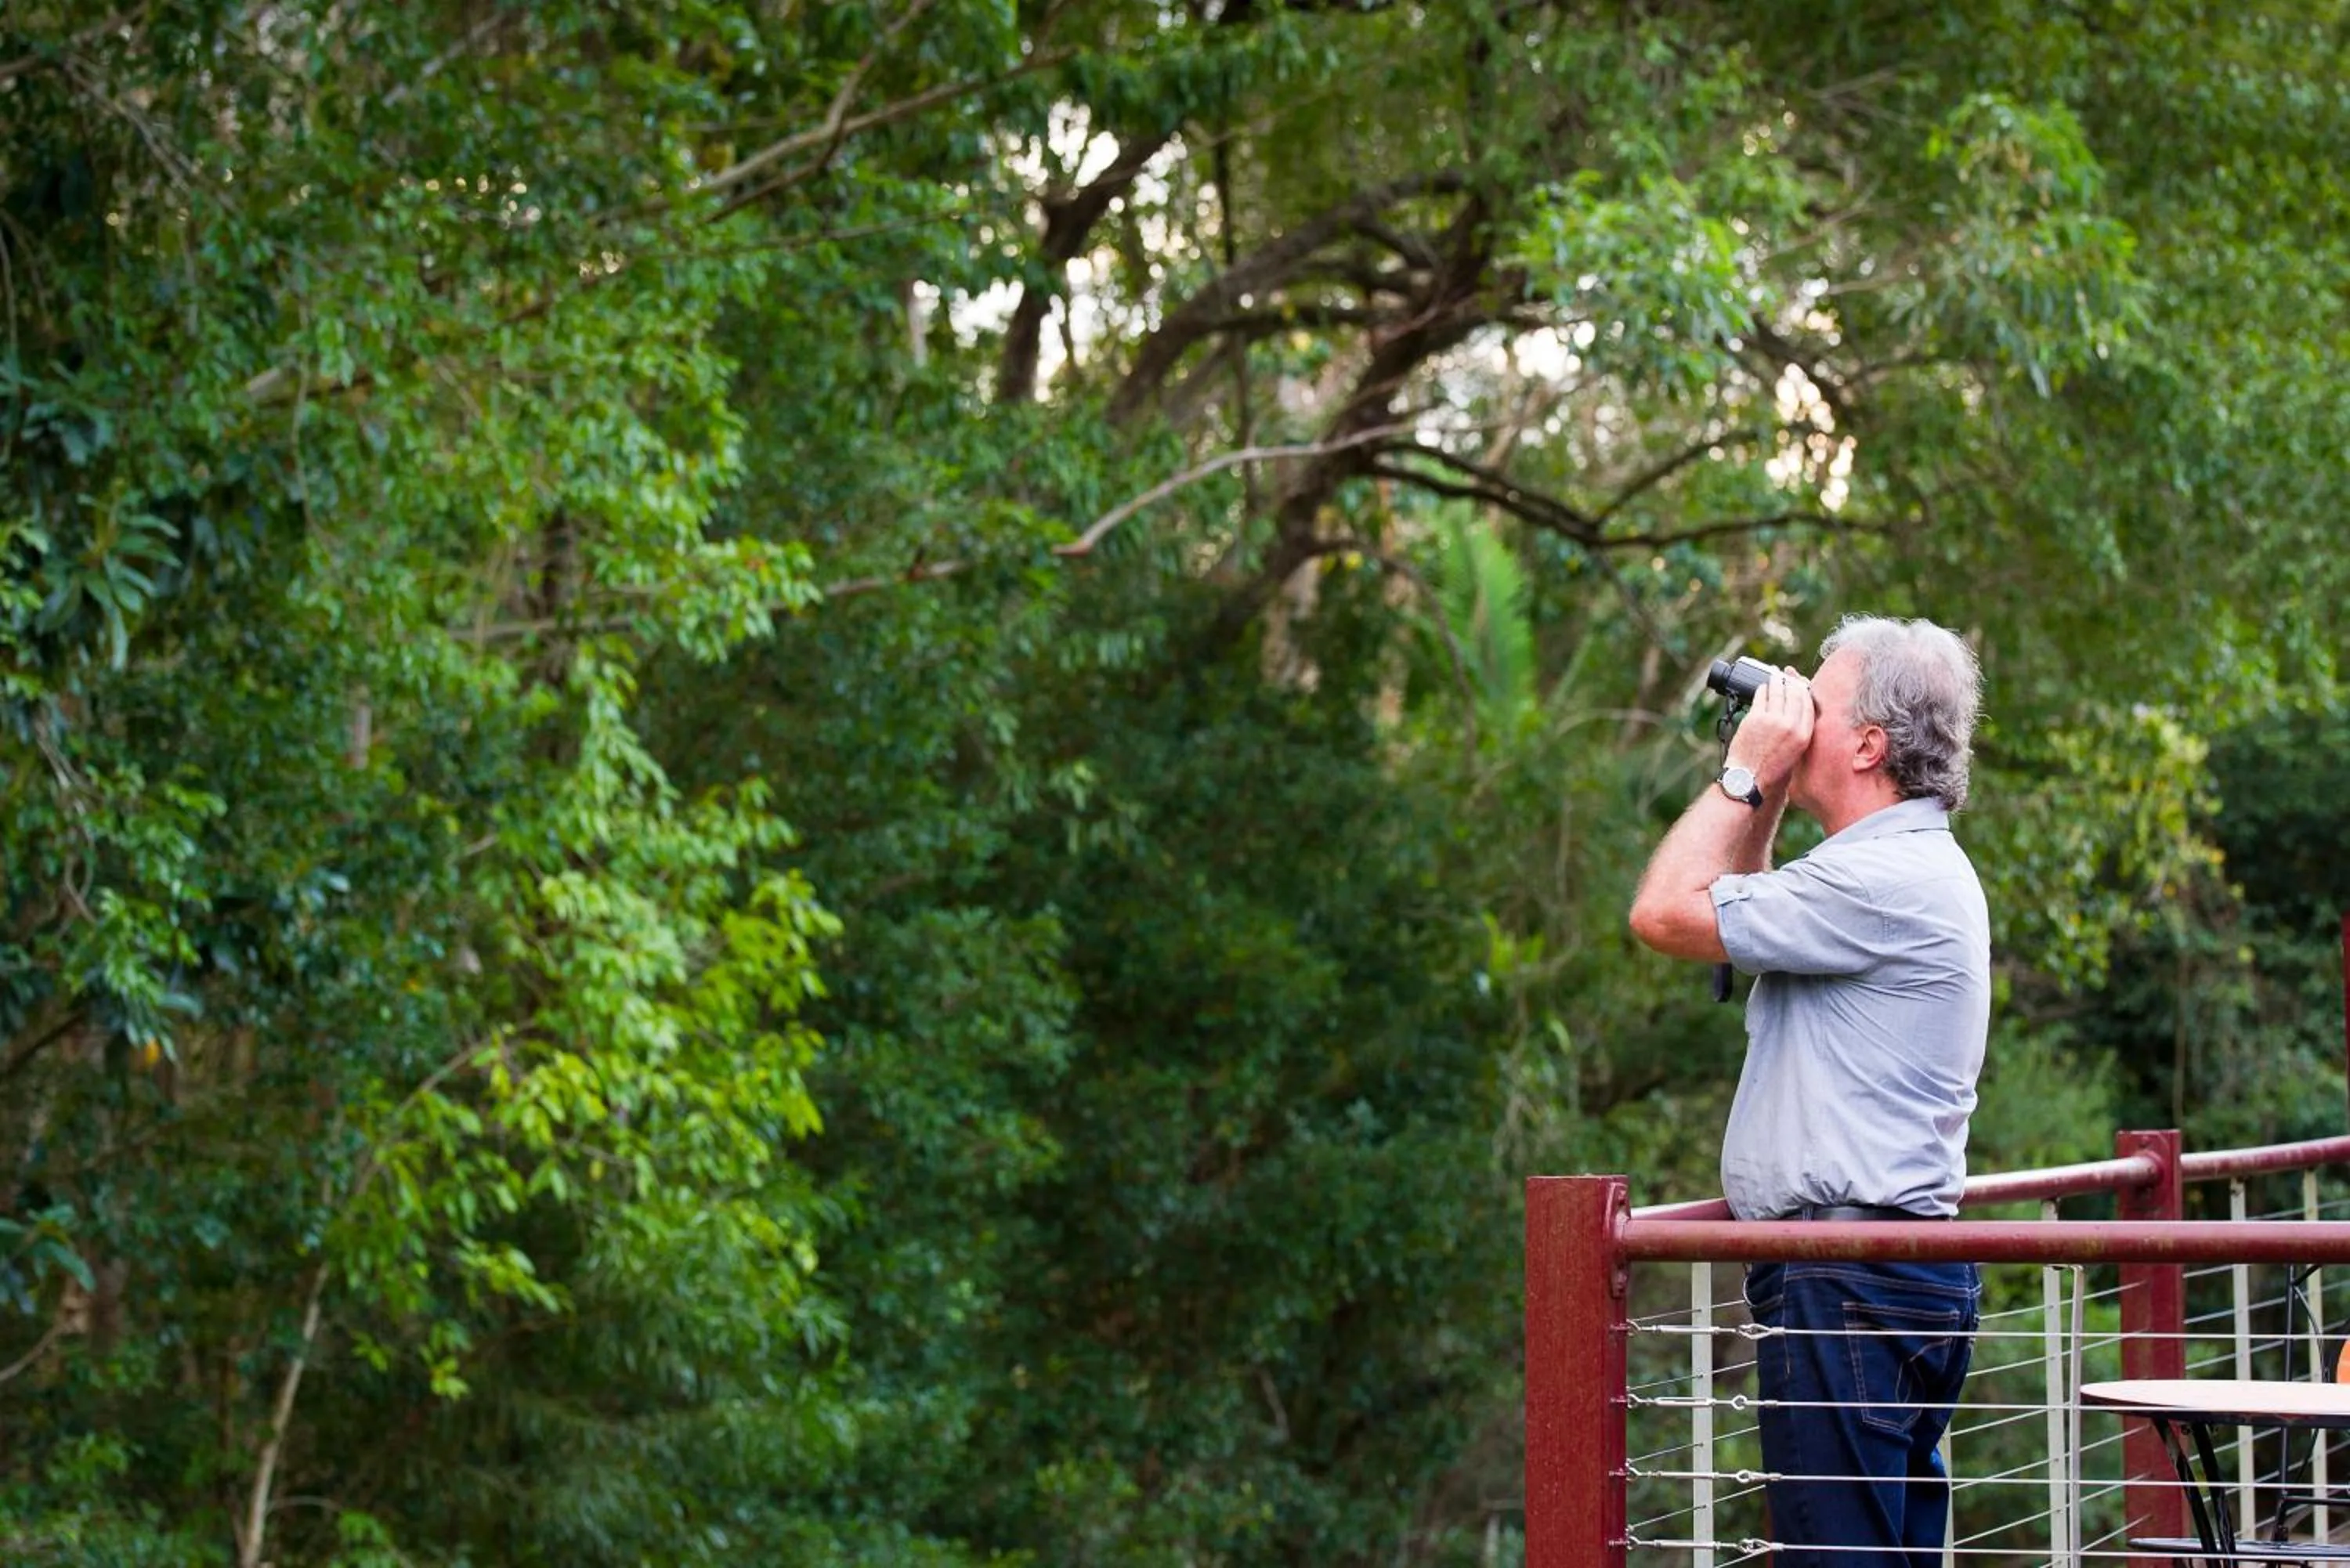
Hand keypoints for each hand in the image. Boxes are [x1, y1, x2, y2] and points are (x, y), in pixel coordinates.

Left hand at [1726, 668, 1813, 792]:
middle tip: (1787, 674)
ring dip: (1777, 680)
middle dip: (1792, 682)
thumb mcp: (1795, 754)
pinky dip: (1763, 688)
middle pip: (1795, 694)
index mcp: (1804, 735)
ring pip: (1778, 691)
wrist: (1749, 780)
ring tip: (1775, 675)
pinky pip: (1761, 696)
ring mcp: (1773, 720)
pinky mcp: (1755, 718)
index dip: (1804, 691)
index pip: (1809, 704)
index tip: (1801, 684)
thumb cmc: (1770, 771)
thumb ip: (1798, 734)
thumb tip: (1794, 714)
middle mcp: (1791, 726)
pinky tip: (1762, 685)